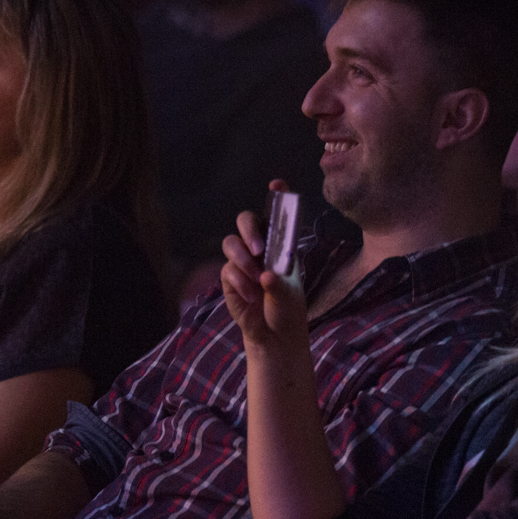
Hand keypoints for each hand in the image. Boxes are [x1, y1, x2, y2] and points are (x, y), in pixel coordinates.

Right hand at [220, 180, 308, 349]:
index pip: (277, 214)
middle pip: (245, 220)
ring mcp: (242, 260)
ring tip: (257, 280)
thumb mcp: (289, 296)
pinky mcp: (229, 277)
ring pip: (230, 243)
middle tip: (259, 249)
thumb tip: (266, 275)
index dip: (277, 195)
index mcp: (280, 243)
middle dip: (250, 230)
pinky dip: (241, 283)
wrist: (274, 335)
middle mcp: (259, 246)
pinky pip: (228, 270)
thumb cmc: (287, 309)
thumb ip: (279, 284)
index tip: (277, 183)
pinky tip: (253, 298)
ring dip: (243, 260)